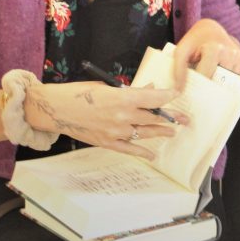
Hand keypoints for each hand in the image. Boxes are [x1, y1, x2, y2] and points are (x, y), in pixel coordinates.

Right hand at [23, 81, 185, 159]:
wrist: (55, 109)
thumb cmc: (79, 93)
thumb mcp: (106, 86)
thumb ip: (130, 91)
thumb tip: (148, 89)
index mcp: (122, 98)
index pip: (154, 98)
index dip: (168, 96)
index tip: (177, 95)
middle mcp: (122, 116)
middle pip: (153, 117)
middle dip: (170, 117)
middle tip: (184, 118)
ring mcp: (115, 132)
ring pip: (145, 133)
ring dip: (160, 132)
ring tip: (172, 132)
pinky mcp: (107, 143)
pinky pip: (129, 150)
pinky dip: (142, 152)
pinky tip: (151, 155)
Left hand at [172, 19, 239, 89]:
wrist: (210, 31)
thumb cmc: (194, 43)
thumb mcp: (181, 51)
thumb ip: (177, 69)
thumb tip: (179, 91)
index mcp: (214, 49)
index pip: (207, 76)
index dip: (198, 85)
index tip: (192, 91)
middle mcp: (230, 53)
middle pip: (219, 83)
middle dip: (209, 88)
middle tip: (201, 86)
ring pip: (228, 84)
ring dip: (219, 84)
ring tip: (211, 76)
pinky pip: (238, 81)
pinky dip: (229, 81)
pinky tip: (221, 73)